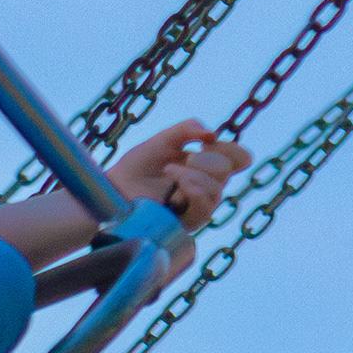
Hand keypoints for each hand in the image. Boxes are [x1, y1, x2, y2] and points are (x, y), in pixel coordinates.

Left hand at [107, 119, 247, 235]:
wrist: (115, 188)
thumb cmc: (137, 166)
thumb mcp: (162, 140)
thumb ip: (186, 130)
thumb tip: (212, 134)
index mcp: (204, 165)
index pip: (236, 159)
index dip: (234, 151)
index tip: (211, 142)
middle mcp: (206, 186)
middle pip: (227, 172)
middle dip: (210, 159)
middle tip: (189, 157)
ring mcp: (198, 205)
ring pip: (218, 191)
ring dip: (196, 175)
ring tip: (170, 170)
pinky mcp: (188, 223)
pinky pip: (206, 209)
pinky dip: (195, 191)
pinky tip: (179, 184)